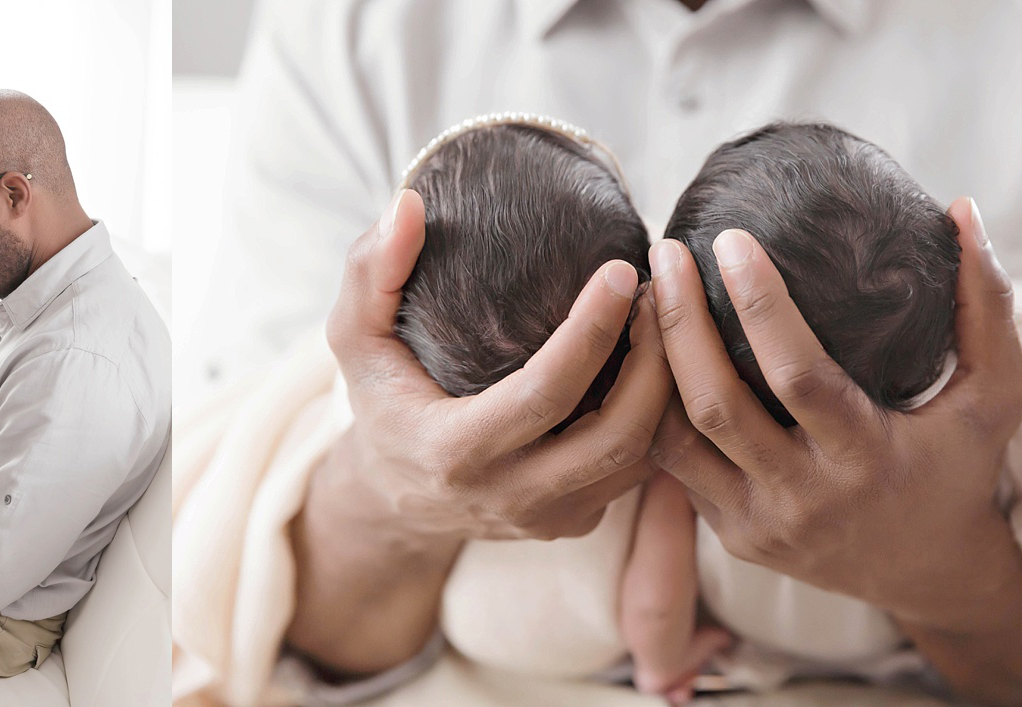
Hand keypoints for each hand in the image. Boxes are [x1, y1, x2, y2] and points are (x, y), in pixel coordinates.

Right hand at [288, 189, 672, 675]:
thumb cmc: (380, 401)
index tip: (621, 270)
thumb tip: (411, 205)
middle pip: (617, 436)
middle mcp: (512, 497)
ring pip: (642, 458)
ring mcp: (552, 518)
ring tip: (666, 317)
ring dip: (668, 388)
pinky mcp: (578, 521)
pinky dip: (660, 416)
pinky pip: (640, 471)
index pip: (545, 394)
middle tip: (661, 293)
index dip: (591, 331)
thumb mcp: (353, 338)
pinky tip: (659, 361)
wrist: (395, 497)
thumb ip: (371, 272)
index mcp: (456, 452)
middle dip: (655, 360)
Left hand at [646, 197, 1021, 628]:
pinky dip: (654, 406)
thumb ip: (986, 304)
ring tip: (646, 292)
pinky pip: (674, 466)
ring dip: (650, 362)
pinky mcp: (733, 536)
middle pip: (716, 406)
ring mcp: (760, 523)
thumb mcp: (996, 394)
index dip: (760, 306)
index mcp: (866, 458)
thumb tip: (963, 208)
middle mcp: (805, 498)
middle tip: (665, 250)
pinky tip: (646, 349)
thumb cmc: (961, 468)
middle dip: (680, 322)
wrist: (930, 573)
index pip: (798, 376)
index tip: (729, 240)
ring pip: (675, 439)